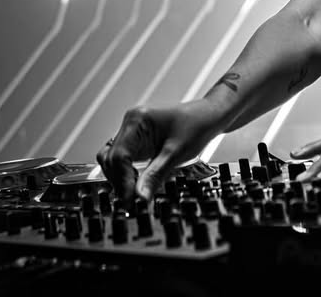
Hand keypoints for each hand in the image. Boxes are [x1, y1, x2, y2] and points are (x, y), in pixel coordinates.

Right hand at [96, 101, 219, 202]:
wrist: (208, 116)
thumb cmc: (196, 125)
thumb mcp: (176, 153)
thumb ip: (155, 175)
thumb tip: (138, 197)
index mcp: (137, 120)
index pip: (119, 156)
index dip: (122, 182)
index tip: (131, 201)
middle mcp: (131, 124)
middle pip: (112, 159)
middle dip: (120, 182)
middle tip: (133, 203)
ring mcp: (132, 132)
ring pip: (113, 160)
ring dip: (121, 179)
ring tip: (134, 197)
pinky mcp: (137, 140)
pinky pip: (123, 160)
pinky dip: (126, 174)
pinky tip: (136, 185)